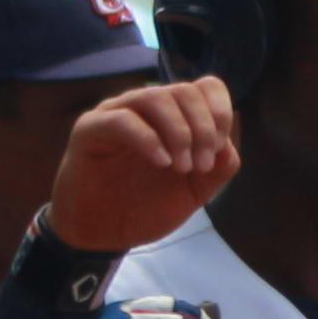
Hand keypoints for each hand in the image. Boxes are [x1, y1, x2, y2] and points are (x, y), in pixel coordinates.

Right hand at [43, 80, 235, 252]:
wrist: (104, 231)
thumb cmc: (147, 204)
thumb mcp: (196, 188)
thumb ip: (219, 166)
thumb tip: (227, 143)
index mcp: (175, 116)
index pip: (205, 87)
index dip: (219, 111)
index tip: (220, 146)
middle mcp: (145, 108)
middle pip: (184, 91)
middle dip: (202, 129)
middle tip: (201, 166)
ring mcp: (116, 113)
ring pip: (154, 98)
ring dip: (179, 133)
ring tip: (182, 168)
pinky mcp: (90, 128)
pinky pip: (122, 119)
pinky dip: (148, 140)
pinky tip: (161, 163)